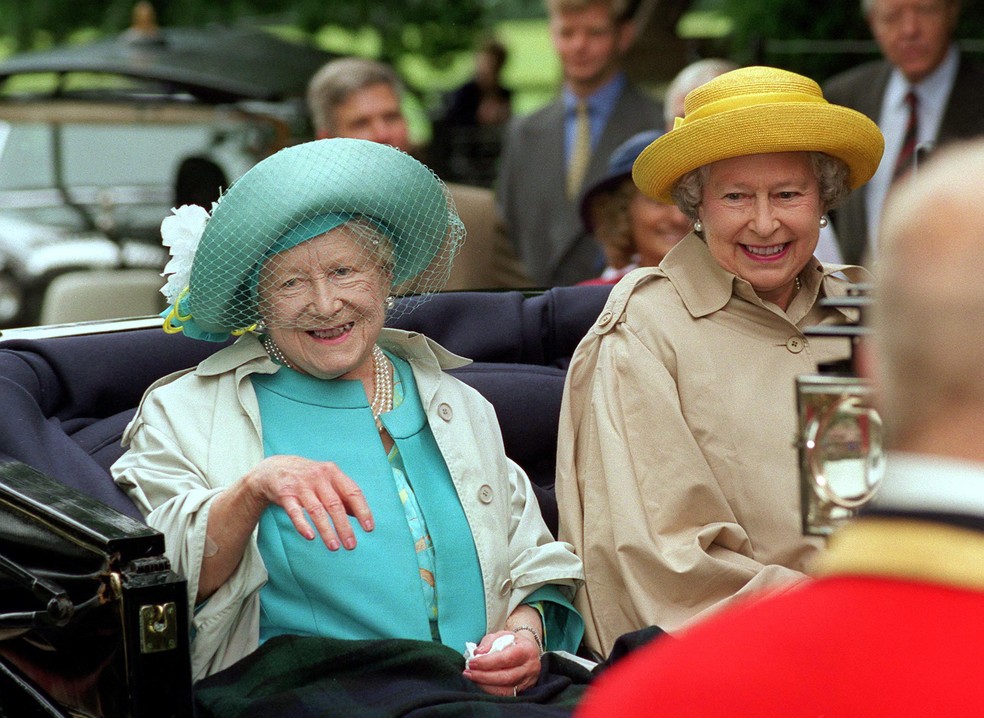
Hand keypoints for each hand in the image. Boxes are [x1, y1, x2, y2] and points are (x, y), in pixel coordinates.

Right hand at [243, 455, 373, 550]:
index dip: (362, 510)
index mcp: (333, 473)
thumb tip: (361, 516)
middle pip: (335, 505)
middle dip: (344, 527)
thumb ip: (344, 495)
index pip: (353, 492)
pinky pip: (295, 512)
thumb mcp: (328, 480)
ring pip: (316, 511)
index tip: (369, 528)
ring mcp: (301, 486)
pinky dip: (303, 525)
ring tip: (335, 547)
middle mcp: (319, 477)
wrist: (274, 468)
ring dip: (326, 531)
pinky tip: (311, 537)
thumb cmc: (309, 478)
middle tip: (351, 546)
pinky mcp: (285, 495)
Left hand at [462, 629, 540, 695]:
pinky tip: (480, 685)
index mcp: (526, 650)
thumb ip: (489, 641)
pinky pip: (505, 696)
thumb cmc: (513, 642)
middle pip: (505, 677)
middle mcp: (530, 668)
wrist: (529, 652)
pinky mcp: (523, 692)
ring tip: (471, 679)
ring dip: (485, 686)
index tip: (472, 663)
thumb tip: (477, 653)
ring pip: (505, 690)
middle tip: (468, 673)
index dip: (487, 662)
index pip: (506, 658)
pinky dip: (491, 692)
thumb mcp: (503, 635)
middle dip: (483, 676)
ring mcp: (527, 682)